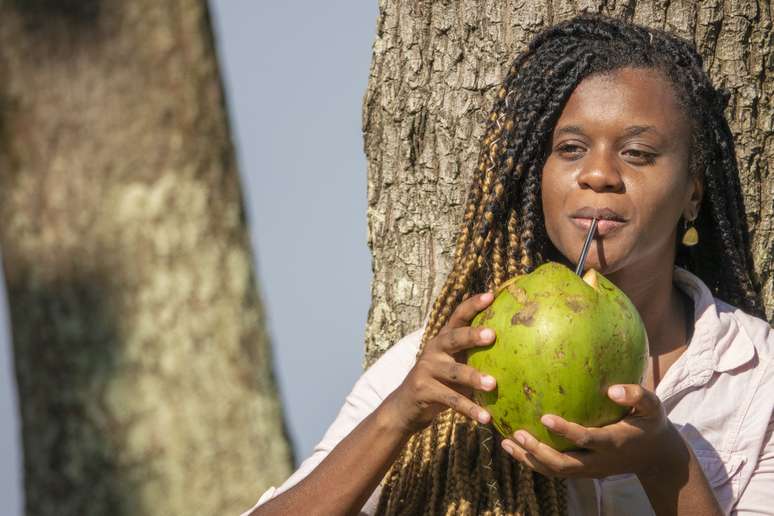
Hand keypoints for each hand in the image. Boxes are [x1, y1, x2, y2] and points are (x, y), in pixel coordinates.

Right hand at [385, 292, 498, 433]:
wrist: (405, 406)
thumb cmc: (441, 382)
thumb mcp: (454, 365)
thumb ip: (474, 356)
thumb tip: (516, 351)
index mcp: (443, 339)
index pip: (458, 316)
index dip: (473, 305)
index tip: (492, 295)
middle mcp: (433, 350)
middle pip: (453, 338)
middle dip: (472, 335)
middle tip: (492, 334)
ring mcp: (426, 369)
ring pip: (453, 371)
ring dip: (474, 377)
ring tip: (493, 384)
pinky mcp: (423, 390)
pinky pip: (451, 399)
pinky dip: (469, 409)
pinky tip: (486, 417)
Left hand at [500, 384, 680, 477]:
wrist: (657, 457)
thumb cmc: (650, 423)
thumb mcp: (653, 407)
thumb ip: (637, 395)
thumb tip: (613, 389)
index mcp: (614, 442)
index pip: (586, 439)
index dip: (565, 431)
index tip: (544, 417)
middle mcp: (599, 461)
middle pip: (564, 464)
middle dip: (538, 452)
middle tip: (516, 434)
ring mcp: (590, 470)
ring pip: (555, 471)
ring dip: (529, 460)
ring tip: (506, 443)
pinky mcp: (583, 472)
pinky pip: (555, 471)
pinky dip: (533, 462)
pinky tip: (515, 446)